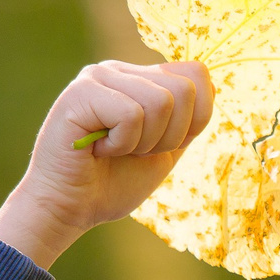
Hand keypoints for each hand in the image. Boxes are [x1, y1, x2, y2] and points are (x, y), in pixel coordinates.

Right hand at [0, 60, 213, 267]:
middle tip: (134, 151)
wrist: (70, 209)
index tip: (160, 145)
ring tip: (114, 150)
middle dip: (169, 136)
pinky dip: (122, 144)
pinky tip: (97, 149)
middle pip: (185, 89)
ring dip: (144, 142)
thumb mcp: (166, 149)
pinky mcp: (81, 92)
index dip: (194, 120)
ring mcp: (99, 76)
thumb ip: (188, 119)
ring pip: (161, 102)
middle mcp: (120, 70)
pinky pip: (132, 115)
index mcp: (141, 79)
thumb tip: (208, 85)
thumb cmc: (113, 183)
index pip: (197, 75)